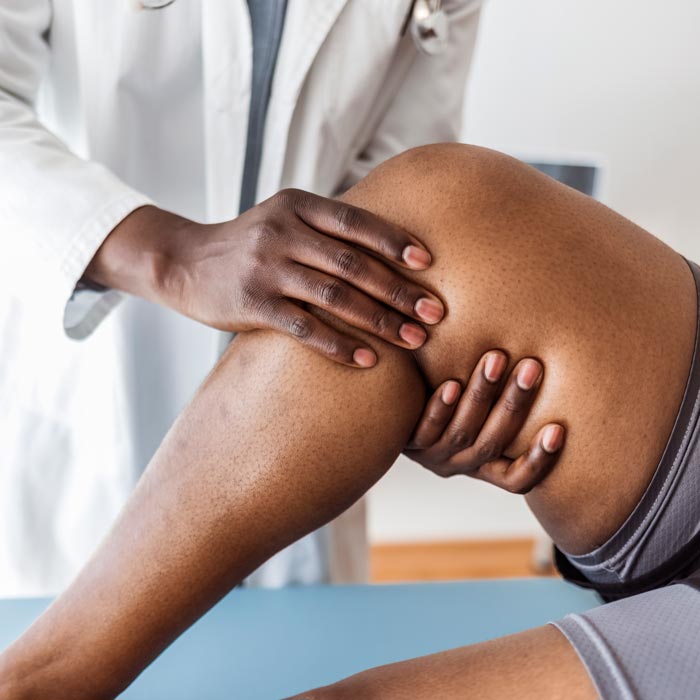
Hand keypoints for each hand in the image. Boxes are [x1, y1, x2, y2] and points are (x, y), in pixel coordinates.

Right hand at [85, 191, 444, 367]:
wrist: (183, 262)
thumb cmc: (249, 245)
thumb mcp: (283, 221)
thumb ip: (327, 230)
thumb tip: (388, 248)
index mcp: (297, 206)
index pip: (356, 222)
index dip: (395, 242)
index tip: (430, 264)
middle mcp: (283, 232)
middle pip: (353, 263)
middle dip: (399, 290)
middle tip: (434, 313)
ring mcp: (266, 268)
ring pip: (335, 296)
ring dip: (380, 321)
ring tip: (414, 341)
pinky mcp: (252, 304)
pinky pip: (305, 328)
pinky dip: (340, 344)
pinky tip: (368, 360)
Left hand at [404, 350, 564, 493]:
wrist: (394, 411)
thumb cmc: (453, 400)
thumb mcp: (481, 411)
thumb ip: (504, 397)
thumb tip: (545, 352)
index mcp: (485, 465)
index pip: (516, 479)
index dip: (538, 461)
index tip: (558, 429)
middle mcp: (461, 464)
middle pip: (493, 443)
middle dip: (514, 403)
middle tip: (531, 367)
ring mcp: (433, 454)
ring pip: (462, 432)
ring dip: (480, 395)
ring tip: (495, 360)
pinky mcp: (407, 441)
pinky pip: (425, 428)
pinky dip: (440, 408)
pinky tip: (451, 385)